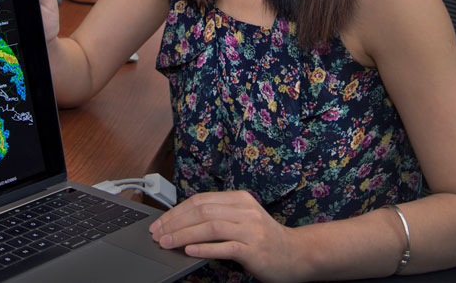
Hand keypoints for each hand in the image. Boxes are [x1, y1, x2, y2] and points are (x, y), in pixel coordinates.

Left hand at [149, 190, 301, 282]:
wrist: (297, 254)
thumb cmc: (265, 239)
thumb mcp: (243, 219)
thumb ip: (218, 217)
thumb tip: (182, 223)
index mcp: (239, 199)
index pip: (200, 200)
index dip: (176, 211)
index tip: (160, 223)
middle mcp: (245, 211)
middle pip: (202, 211)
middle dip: (175, 223)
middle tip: (158, 234)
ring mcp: (250, 229)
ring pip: (210, 227)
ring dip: (184, 235)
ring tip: (167, 243)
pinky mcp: (254, 249)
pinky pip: (224, 247)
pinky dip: (204, 248)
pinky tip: (189, 250)